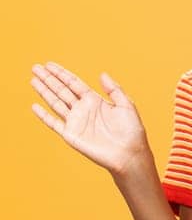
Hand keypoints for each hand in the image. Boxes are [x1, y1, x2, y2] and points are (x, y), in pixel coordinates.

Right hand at [30, 62, 152, 177]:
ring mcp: (75, 122)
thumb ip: (114, 89)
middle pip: (61, 90)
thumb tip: (102, 74)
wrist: (129, 154)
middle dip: (49, 79)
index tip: (49, 64)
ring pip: (55, 103)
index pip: (74, 83)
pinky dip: (44, 115)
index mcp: (95, 101)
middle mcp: (83, 109)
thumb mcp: (126, 106)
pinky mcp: (71, 135)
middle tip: (36, 67)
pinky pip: (54, 123)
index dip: (61, 74)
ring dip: (44, 92)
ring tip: (33, 79)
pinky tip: (34, 106)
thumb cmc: (132, 132)